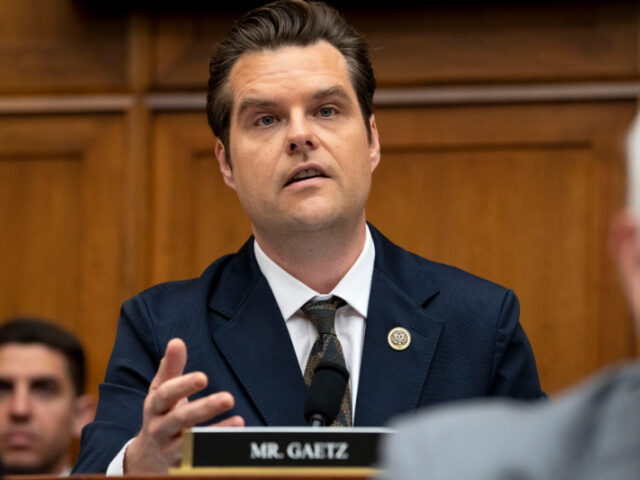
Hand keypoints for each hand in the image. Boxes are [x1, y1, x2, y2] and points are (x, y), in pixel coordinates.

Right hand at [124, 338, 244, 472]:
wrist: (146, 461)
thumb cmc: (160, 416)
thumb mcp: (160, 393)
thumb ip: (171, 368)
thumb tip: (177, 341)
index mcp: (155, 407)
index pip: (165, 395)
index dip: (183, 386)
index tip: (203, 377)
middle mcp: (160, 429)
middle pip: (180, 420)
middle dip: (204, 409)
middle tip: (228, 398)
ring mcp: (171, 450)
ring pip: (192, 444)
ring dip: (216, 433)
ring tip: (239, 422)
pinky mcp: (182, 466)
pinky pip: (201, 460)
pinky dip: (218, 451)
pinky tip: (237, 440)